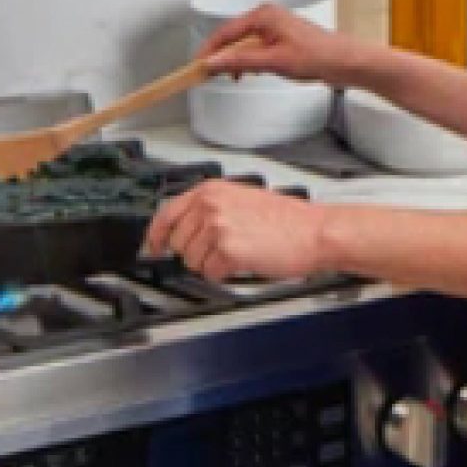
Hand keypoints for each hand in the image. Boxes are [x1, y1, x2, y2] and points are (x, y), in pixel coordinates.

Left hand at [144, 180, 332, 282]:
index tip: (153, 246)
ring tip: (236, 256)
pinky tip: (241, 264)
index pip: (166, 213)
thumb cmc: (287, 220)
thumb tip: (186, 227)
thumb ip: (210, 208)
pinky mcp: (227, 250)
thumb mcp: (242, 199)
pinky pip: (209, 274)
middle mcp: (210, 205)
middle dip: (194, 253)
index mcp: (211, 191)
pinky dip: (222, 275)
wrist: (314, 232)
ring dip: (210, 265)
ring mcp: (217, 227)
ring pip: (192, 261)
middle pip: (178, 242)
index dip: (156, 234)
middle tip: (218, 253)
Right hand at [195, 4, 373, 87]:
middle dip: (221, 56)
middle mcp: (267, 16)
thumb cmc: (316, 56)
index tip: (197, 65)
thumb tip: (213, 62)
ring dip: (235, 60)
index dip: (209, 50)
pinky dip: (248, 60)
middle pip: (233, 36)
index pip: (225, 32)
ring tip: (231, 77)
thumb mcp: (273, 60)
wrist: (345, 61)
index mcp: (263, 15)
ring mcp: (274, 27)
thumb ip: (240, 60)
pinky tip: (249, 73)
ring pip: (244, 43)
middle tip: (209, 74)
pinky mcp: (281, 38)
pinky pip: (256, 47)